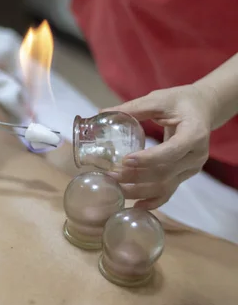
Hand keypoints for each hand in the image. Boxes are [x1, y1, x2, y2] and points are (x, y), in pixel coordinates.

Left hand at [105, 84, 217, 208]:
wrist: (202, 109)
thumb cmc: (180, 101)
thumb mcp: (159, 99)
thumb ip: (134, 108)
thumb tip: (102, 113)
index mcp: (195, 133)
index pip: (172, 151)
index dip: (148, 158)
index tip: (125, 160)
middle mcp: (196, 155)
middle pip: (165, 172)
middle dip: (136, 176)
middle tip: (111, 175)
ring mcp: (192, 168)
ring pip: (165, 185)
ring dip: (139, 190)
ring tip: (116, 188)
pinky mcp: (185, 175)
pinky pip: (169, 191)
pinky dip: (152, 201)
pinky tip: (136, 205)